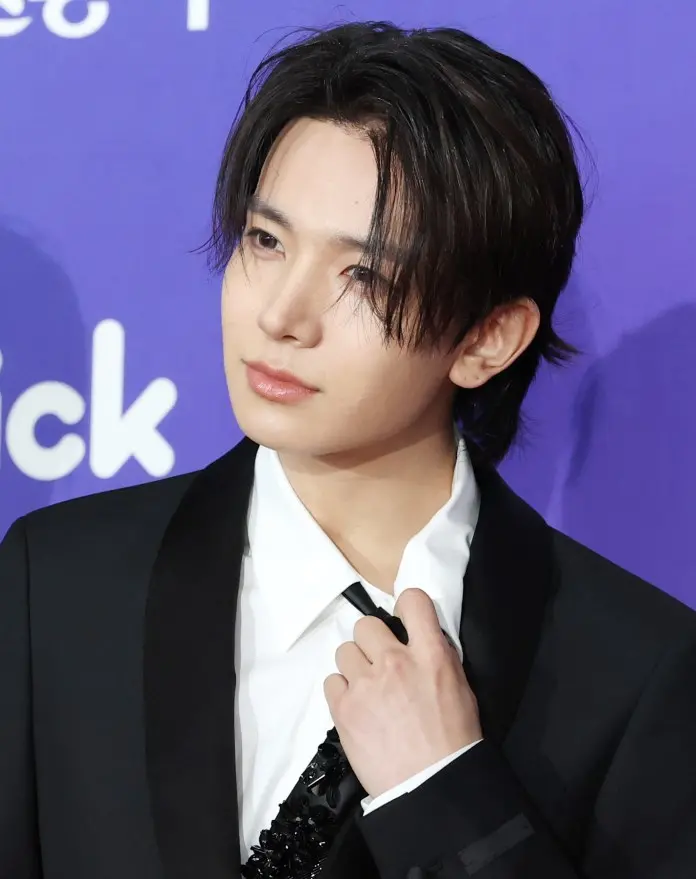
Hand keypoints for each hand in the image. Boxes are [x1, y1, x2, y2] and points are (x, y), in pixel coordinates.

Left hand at [323, 587, 481, 798]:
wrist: (432, 787)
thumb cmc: (453, 742)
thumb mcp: (460, 688)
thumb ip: (438, 658)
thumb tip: (422, 641)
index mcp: (430, 655)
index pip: (412, 601)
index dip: (406, 606)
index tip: (404, 620)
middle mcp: (395, 662)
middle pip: (366, 625)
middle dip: (372, 642)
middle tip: (381, 663)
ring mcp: (366, 685)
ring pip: (345, 651)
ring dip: (355, 667)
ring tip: (368, 690)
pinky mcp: (344, 709)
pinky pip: (331, 681)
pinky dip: (342, 692)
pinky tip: (357, 708)